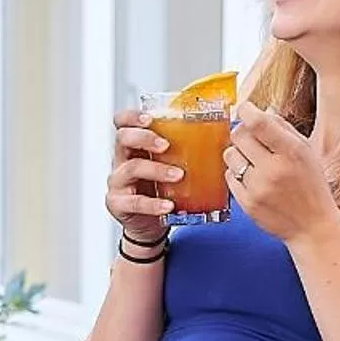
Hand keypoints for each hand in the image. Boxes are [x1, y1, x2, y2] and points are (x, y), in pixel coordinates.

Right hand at [106, 109, 178, 247]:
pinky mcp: (118, 204)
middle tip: (166, 145)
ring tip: (178, 175)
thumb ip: (182, 152)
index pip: (122, 122)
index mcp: (133, 146)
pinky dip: (153, 204)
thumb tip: (221, 138)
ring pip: (131, 168)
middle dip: (144, 138)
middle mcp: (121, 160)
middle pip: (123, 138)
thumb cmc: (159, 190)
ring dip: (157, 170)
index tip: (150, 118)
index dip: (132, 117)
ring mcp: (118, 182)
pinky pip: (135, 202)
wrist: (148, 223)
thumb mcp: (167, 166)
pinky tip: (168, 205)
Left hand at [227, 105, 339, 243]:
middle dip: (243, 132)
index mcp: (292, 153)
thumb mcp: (307, 152)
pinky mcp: (247, 204)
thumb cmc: (312, 187)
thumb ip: (284, 129)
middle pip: (239, 135)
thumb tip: (260, 110)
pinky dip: (237, 174)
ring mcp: (258, 188)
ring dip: (238, 154)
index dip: (247, 111)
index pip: (259, 123)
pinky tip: (252, 179)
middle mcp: (274, 170)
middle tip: (252, 139)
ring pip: (229, 155)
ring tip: (253, 161)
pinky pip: (228, 177)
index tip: (245, 109)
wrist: (313, 227)